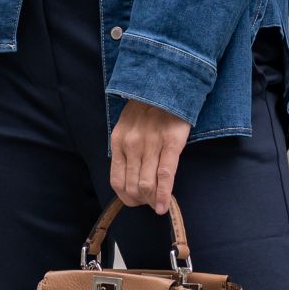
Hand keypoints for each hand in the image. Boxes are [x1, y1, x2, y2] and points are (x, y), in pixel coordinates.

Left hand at [110, 98, 190, 215]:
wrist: (167, 83)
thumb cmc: (148, 107)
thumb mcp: (127, 126)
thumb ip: (126, 149)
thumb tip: (131, 177)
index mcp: (118, 141)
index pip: (117, 180)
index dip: (126, 197)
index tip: (136, 202)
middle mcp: (132, 145)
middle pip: (132, 186)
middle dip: (141, 201)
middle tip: (150, 204)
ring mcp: (151, 144)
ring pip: (147, 185)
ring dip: (152, 201)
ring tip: (157, 205)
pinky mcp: (171, 143)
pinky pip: (165, 176)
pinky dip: (164, 195)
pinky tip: (164, 206)